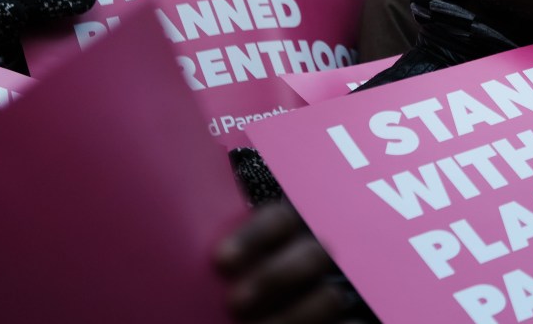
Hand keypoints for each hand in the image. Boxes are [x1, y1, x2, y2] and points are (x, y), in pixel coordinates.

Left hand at [215, 201, 365, 322]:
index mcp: (285, 236)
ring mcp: (334, 291)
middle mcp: (313, 259)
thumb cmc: (234, 298)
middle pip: (312, 253)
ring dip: (299, 313)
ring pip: (331, 296)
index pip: (281, 219)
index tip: (222, 261)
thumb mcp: (229, 266)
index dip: (255, 236)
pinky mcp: (348, 321)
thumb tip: (184, 242)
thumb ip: (225, 253)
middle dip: (275, 276)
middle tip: (236, 302)